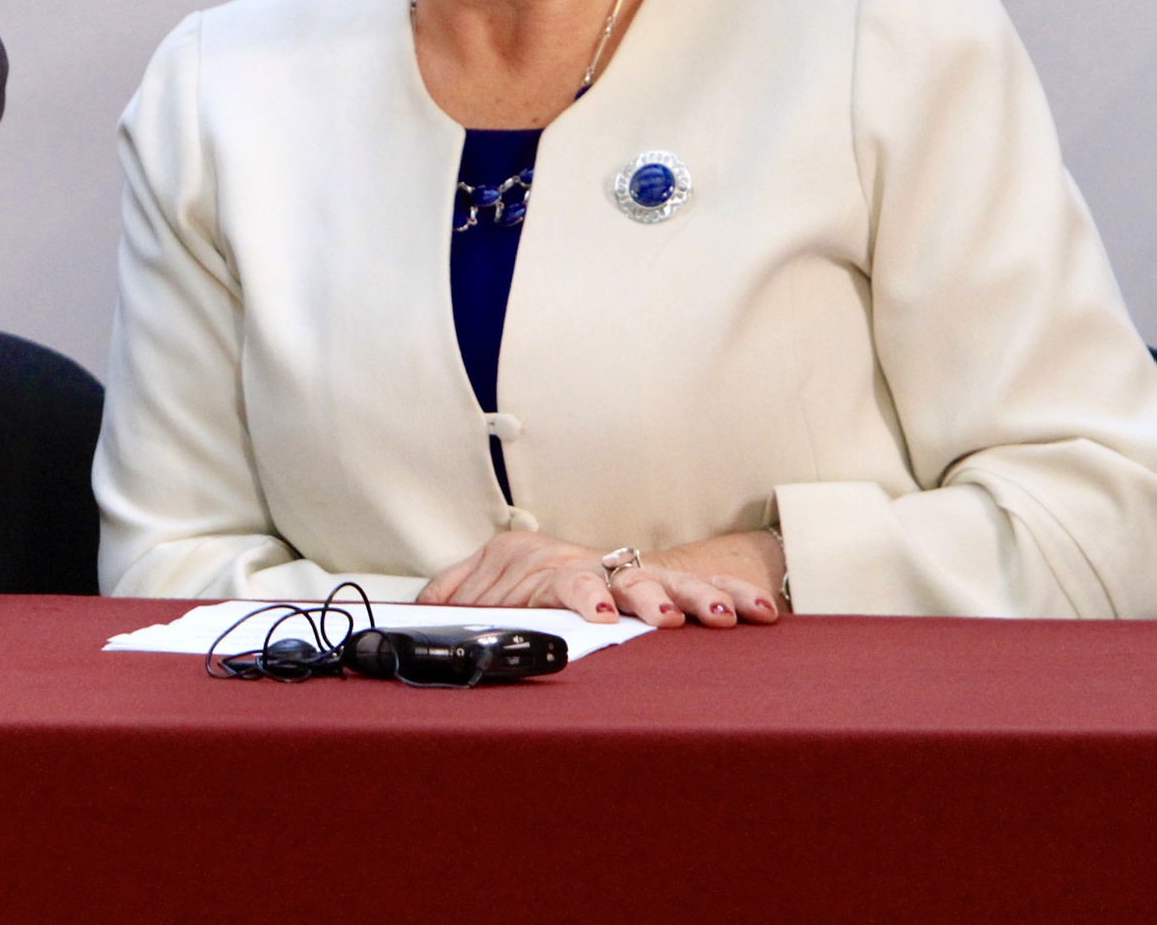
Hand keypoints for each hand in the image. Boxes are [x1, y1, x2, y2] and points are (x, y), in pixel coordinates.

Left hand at [417, 528, 781, 628]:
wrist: (583, 571)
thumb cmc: (529, 585)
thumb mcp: (480, 586)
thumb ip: (452, 597)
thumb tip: (420, 616)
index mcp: (529, 558)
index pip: (550, 583)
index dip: (578, 598)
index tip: (598, 614)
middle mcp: (580, 562)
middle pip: (611, 576)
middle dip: (633, 596)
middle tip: (657, 618)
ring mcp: (624, 572)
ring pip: (658, 580)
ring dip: (687, 597)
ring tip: (715, 617)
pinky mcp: (663, 586)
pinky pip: (702, 588)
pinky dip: (730, 597)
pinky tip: (757, 612)